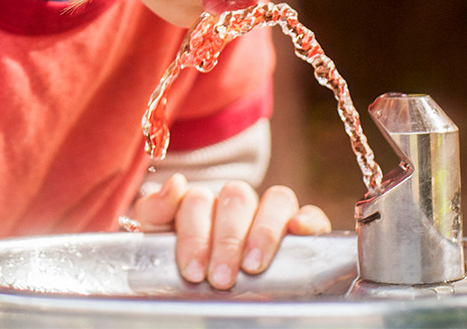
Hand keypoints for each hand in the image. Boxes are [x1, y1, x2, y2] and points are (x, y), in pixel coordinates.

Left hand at [125, 173, 331, 289]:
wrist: (210, 283)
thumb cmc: (187, 262)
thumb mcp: (158, 237)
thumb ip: (155, 210)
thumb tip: (176, 183)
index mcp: (202, 202)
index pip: (198, 200)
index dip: (195, 235)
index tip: (193, 271)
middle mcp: (238, 203)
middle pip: (237, 197)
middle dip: (227, 240)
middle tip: (221, 278)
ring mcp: (271, 213)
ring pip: (276, 198)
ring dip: (264, 231)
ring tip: (253, 266)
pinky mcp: (302, 229)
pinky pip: (311, 213)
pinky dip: (308, 219)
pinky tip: (299, 231)